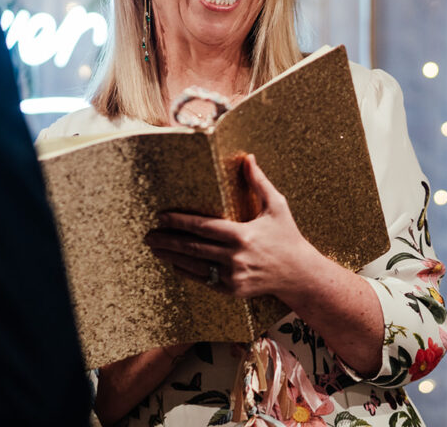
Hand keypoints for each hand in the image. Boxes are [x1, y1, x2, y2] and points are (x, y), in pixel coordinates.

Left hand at [144, 154, 320, 301]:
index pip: (202, 226)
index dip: (179, 221)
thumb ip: (259, 182)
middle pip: (191, 248)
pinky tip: (174, 264)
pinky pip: (203, 280)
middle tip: (148, 235)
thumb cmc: (287, 236)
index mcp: (242, 235)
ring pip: (193, 266)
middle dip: (167, 240)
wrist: (298, 274)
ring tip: (155, 249)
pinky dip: (186, 272)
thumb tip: (248, 157)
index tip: (161, 216)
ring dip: (171, 257)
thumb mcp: (276, 206)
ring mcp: (232, 276)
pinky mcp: (232, 290)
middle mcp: (234, 257)